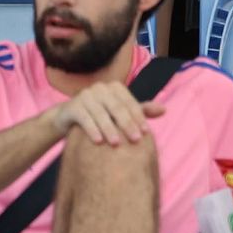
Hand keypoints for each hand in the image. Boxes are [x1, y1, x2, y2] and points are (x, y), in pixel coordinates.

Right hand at [49, 80, 164, 144]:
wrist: (68, 119)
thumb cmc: (100, 116)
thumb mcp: (120, 113)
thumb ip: (141, 111)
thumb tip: (165, 110)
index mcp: (114, 87)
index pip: (129, 102)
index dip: (138, 117)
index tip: (146, 133)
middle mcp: (99, 88)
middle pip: (116, 107)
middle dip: (127, 124)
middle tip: (135, 140)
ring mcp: (85, 95)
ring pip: (100, 113)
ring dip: (109, 129)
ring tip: (116, 144)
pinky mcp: (72, 106)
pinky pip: (84, 118)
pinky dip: (92, 129)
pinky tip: (98, 142)